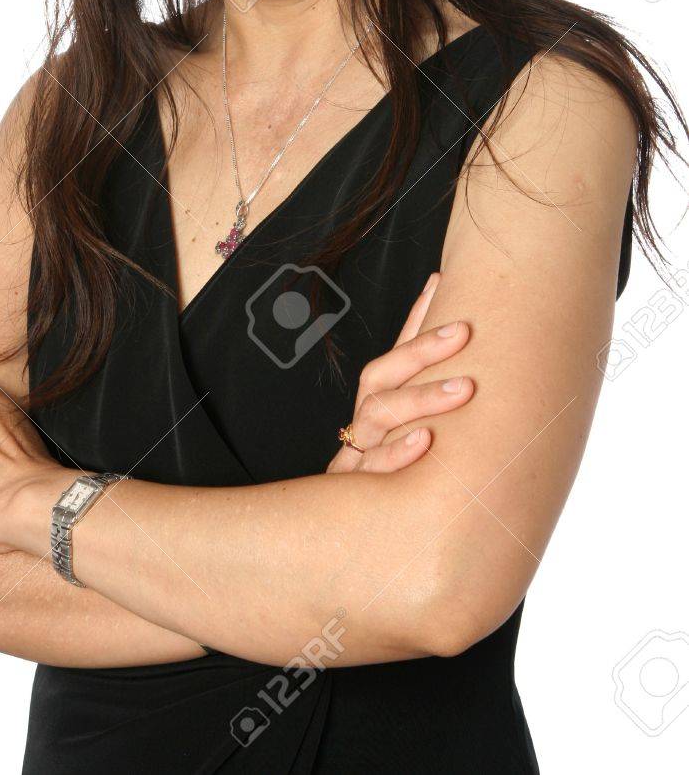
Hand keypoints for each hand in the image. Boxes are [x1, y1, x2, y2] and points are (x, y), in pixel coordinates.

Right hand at [326, 272, 473, 474]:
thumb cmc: (390, 469)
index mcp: (380, 401)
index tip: (442, 283)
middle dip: (423, 350)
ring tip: (462, 388)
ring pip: (381, 413)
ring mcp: (359, 449)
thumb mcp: (410, 430)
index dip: (418, 316)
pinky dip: (398, 451)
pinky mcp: (355, 486)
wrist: (349, 531)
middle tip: (463, 332)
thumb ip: (433, 391)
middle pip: (384, 374)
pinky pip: (373, 465)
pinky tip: (426, 441)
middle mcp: (367, 418)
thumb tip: (465, 335)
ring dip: (421, 397)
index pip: (397, 350)